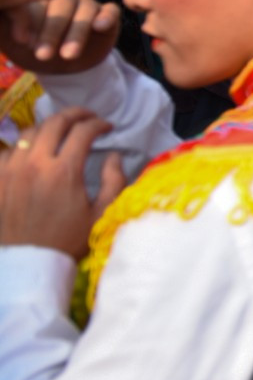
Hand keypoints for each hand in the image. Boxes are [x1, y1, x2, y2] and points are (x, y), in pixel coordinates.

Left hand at [0, 0, 120, 71]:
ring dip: (76, 31)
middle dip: (51, 30)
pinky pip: (110, 10)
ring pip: (84, 8)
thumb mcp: (12, 41)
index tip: (22, 41)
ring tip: (68, 54)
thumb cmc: (32, 51)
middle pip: (59, 4)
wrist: (60, 68)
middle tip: (44, 54)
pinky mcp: (108, 12)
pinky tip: (99, 27)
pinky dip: (106, 17)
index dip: (27, 18)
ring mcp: (86, 2)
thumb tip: (4, 9)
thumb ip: (4, 24)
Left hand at [0, 108, 122, 256]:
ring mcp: (10, 170)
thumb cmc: (68, 240)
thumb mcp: (102, 214)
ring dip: (48, 128)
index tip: (107, 127)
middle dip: (75, 114)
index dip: (99, 124)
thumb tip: (113, 156)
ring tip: (59, 133)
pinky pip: (7, 151)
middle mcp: (34, 164)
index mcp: (64, 171)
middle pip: (54, 122)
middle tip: (87, 117)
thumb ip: (115, 181)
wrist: (29, 264)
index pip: (83, 131)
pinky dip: (22, 146)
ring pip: (28, 133)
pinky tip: (31, 153)